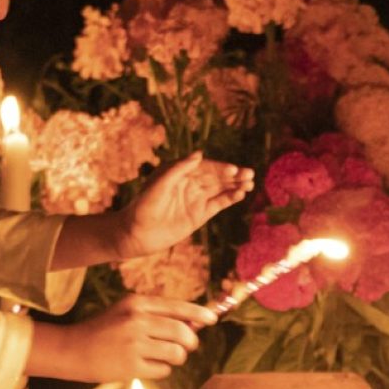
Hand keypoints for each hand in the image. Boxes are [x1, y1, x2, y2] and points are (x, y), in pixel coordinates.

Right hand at [30, 295, 216, 382]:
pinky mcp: (131, 366)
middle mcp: (137, 321)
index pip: (178, 307)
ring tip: (164, 357)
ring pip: (177, 353)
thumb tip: (194, 322)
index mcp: (137, 303)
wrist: (71, 350)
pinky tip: (147, 367)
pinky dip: (162, 371)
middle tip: (187, 347)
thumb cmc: (103, 330)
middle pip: (183, 333)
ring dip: (177, 358)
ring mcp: (134, 344)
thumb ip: (156, 313)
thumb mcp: (126, 311)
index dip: (199, 314)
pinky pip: (164, 371)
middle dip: (191, 342)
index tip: (212, 319)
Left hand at [114, 151, 254, 258]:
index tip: (233, 169)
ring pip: (220, 189)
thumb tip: (199, 154)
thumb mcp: (159, 185)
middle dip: (233, 175)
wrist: (138, 233)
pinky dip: (230, 198)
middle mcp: (190, 183)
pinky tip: (241, 194)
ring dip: (235, 185)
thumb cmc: (144, 206)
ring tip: (251, 183)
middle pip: (216, 177)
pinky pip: (218, 204)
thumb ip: (179, 169)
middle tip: (250, 173)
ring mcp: (196, 199)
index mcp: (180, 172)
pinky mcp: (199, 214)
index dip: (220, 168)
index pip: (205, 167)